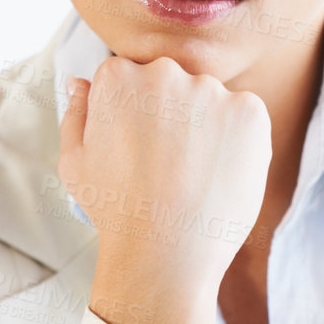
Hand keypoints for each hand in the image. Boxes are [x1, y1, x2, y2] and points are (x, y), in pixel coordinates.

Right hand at [59, 52, 271, 296]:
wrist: (167, 251)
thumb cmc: (116, 211)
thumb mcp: (75, 163)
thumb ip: (77, 114)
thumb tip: (79, 82)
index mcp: (118, 76)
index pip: (130, 77)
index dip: (135, 115)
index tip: (139, 147)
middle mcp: (165, 72)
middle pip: (171, 83)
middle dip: (171, 114)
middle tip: (167, 165)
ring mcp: (211, 90)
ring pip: (210, 100)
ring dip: (206, 125)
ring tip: (194, 174)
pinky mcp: (249, 112)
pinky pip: (246, 116)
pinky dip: (238, 139)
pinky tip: (219, 172)